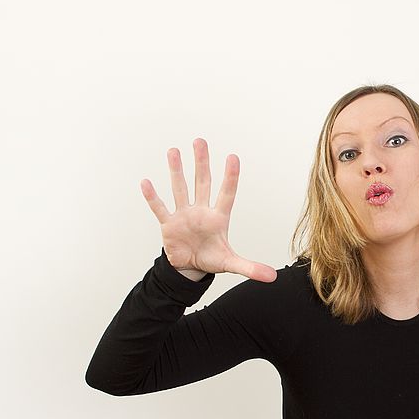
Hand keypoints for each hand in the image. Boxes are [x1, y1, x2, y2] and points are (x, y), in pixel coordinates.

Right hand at [140, 138, 277, 281]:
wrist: (190, 268)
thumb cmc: (212, 259)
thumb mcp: (231, 264)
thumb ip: (250, 268)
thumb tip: (273, 277)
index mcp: (218, 218)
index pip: (226, 194)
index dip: (230, 177)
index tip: (233, 157)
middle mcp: (201, 211)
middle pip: (201, 183)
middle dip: (201, 163)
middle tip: (200, 141)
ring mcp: (184, 215)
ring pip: (180, 189)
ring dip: (176, 171)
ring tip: (174, 151)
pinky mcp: (169, 224)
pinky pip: (160, 208)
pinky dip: (153, 197)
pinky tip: (146, 182)